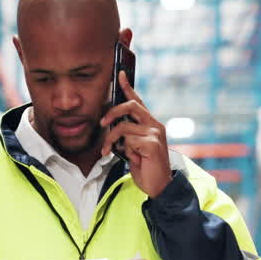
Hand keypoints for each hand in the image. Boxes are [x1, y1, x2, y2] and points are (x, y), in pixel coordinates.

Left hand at [100, 70, 172, 198]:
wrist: (159, 185)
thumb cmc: (145, 166)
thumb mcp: (133, 147)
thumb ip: (127, 134)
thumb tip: (112, 126)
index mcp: (150, 124)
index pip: (138, 101)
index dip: (128, 87)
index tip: (120, 73)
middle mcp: (155, 125)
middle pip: (130, 106)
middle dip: (112, 112)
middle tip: (101, 123)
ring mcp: (155, 134)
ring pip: (123, 127)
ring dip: (111, 140)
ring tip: (108, 151)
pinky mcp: (152, 144)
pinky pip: (128, 140)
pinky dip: (124, 150)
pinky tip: (131, 158)